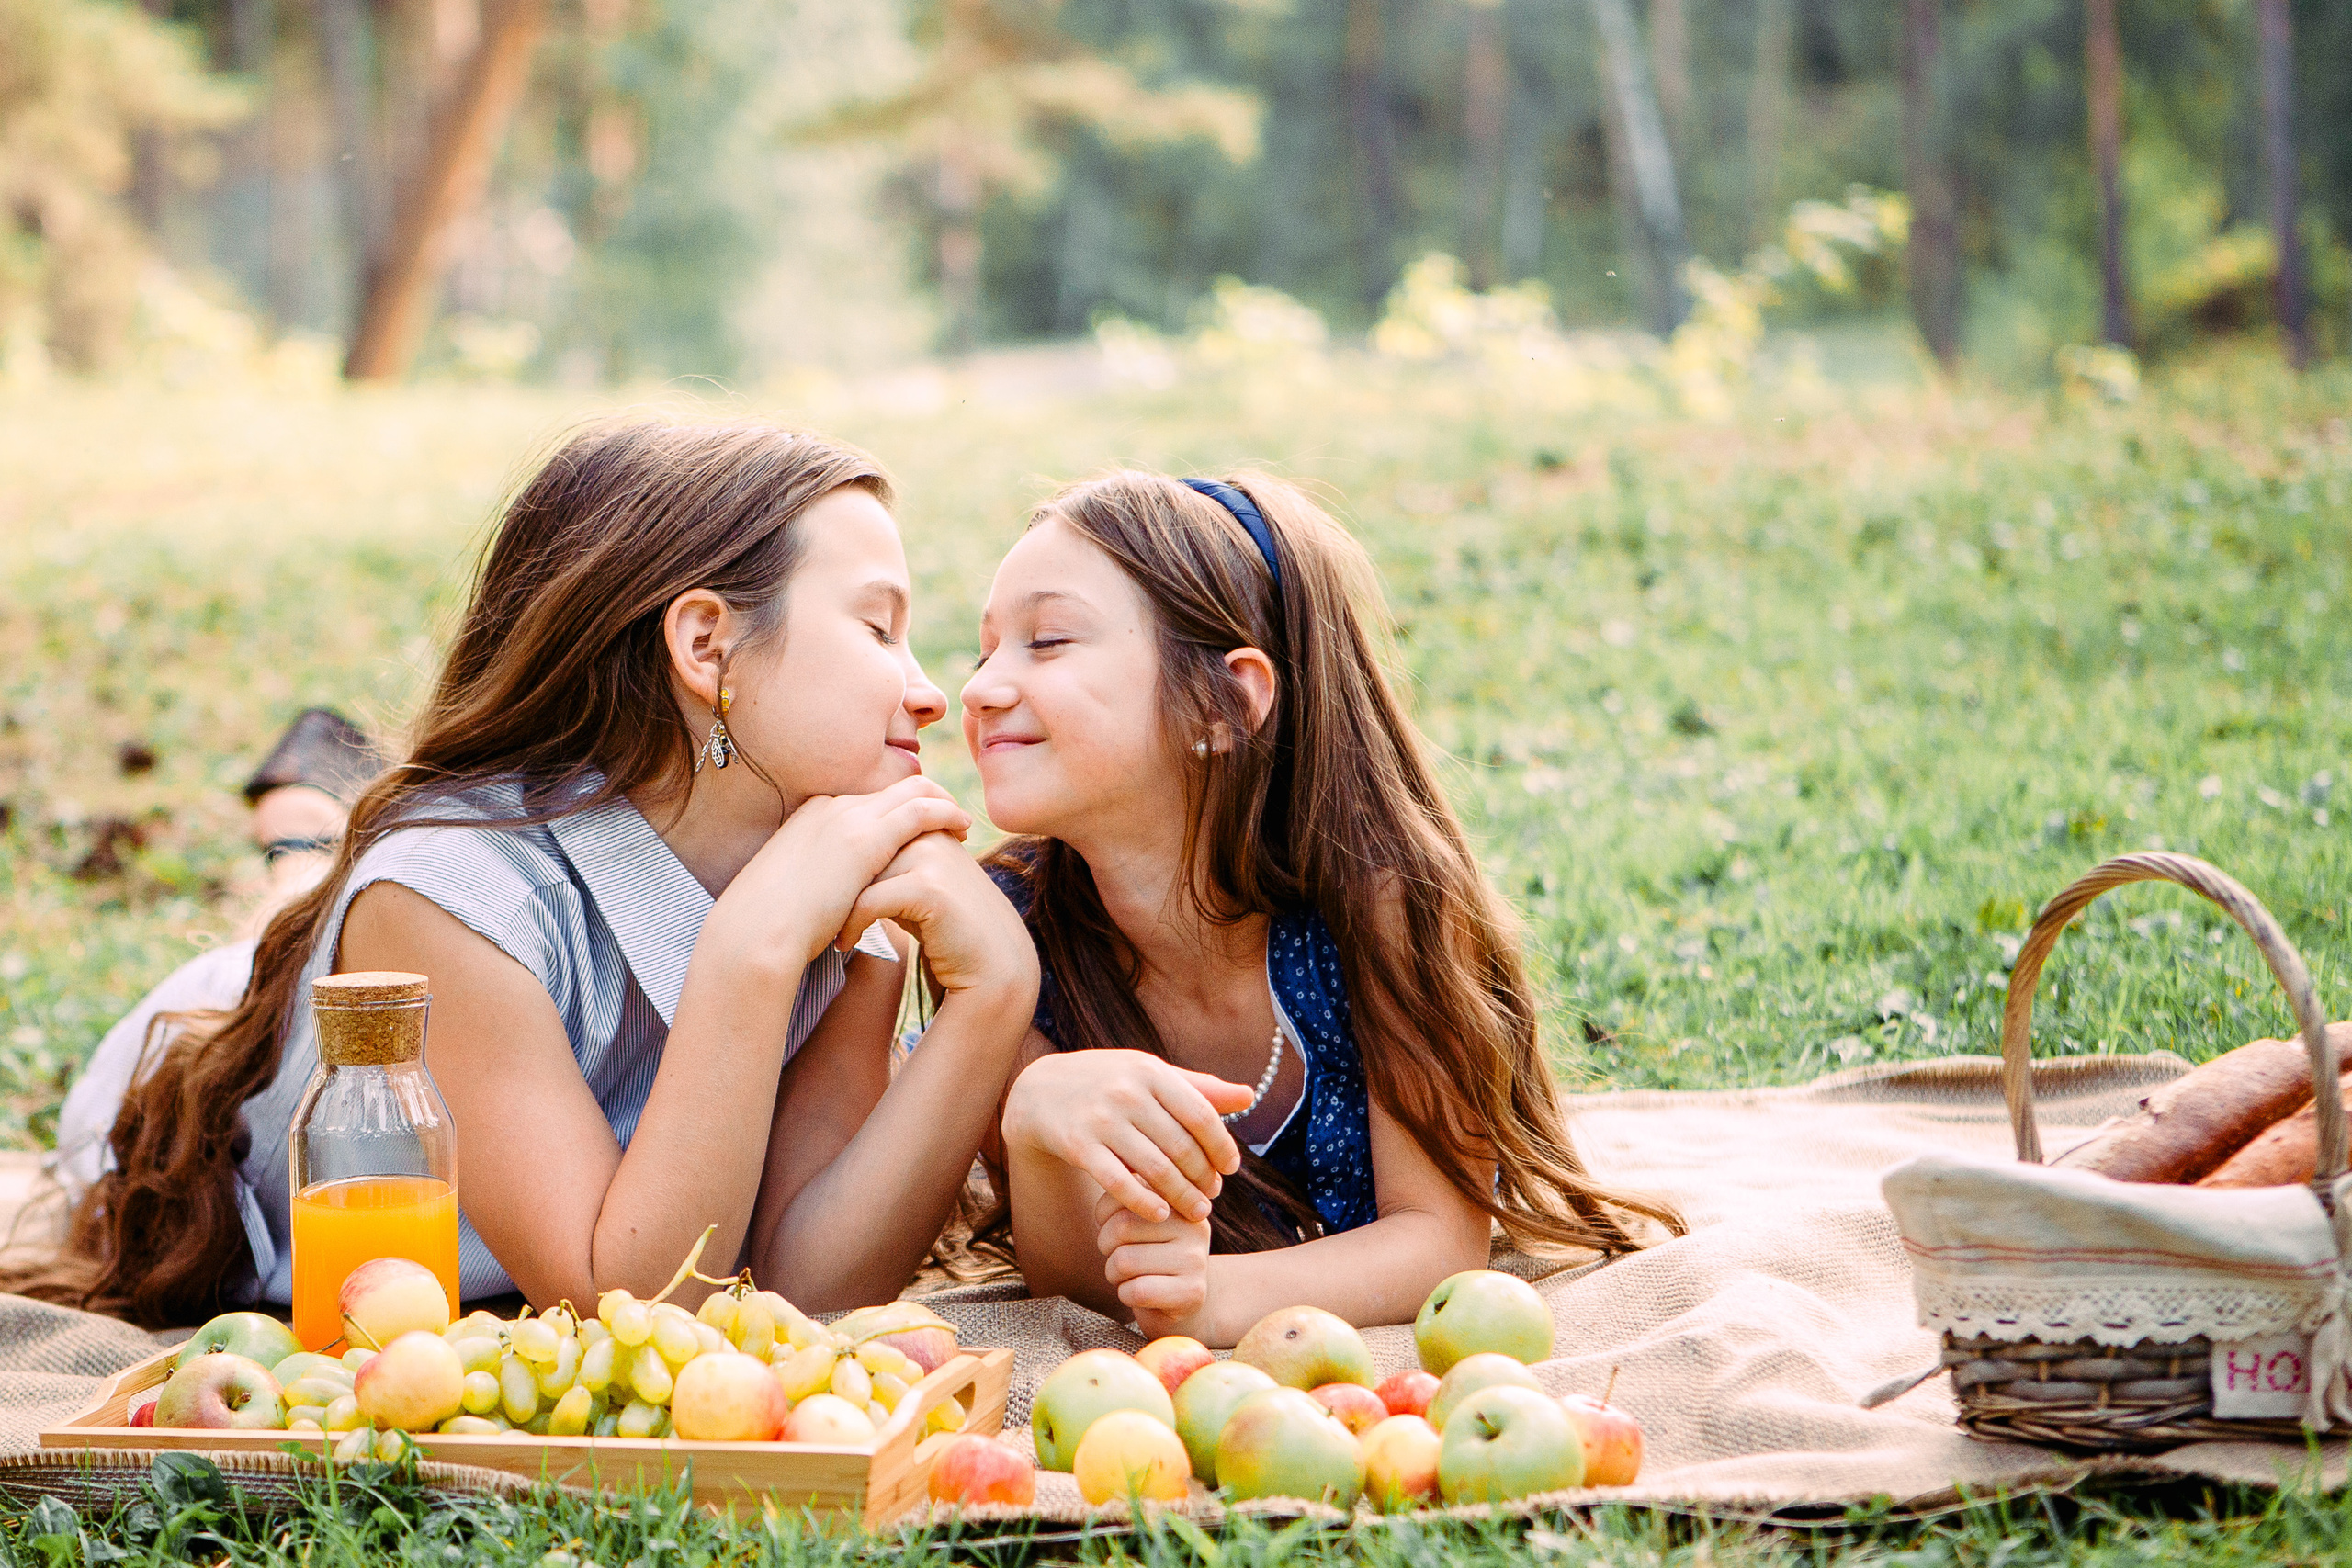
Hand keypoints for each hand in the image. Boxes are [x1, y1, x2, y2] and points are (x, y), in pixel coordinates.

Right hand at [705, 776, 970, 975]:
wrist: (755, 933)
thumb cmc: (772, 929)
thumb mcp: (796, 893)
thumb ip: (821, 882)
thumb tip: (838, 898)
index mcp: (811, 817)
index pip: (868, 801)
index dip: (897, 811)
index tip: (918, 827)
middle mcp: (830, 807)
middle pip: (892, 788)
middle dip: (926, 798)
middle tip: (951, 818)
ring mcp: (848, 817)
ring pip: (912, 790)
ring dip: (942, 801)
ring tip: (962, 822)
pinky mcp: (866, 837)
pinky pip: (921, 810)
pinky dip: (946, 812)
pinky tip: (962, 826)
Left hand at [831, 832, 1038, 1000]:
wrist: (992, 965)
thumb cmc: (946, 929)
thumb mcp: (915, 886)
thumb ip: (889, 862)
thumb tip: (839, 857)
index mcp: (924, 824)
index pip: (866, 828)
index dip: (840, 862)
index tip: (822, 894)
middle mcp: (928, 831)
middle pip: (859, 849)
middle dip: (834, 881)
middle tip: (816, 912)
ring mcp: (930, 855)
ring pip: (860, 873)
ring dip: (838, 905)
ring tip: (829, 931)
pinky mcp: (929, 886)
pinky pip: (870, 900)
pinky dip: (852, 925)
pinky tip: (845, 944)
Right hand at [1003, 1050, 1250, 1223]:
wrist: (1039, 1089)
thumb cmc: (1107, 1083)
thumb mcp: (1150, 1075)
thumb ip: (1198, 1088)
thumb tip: (1250, 1096)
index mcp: (1151, 1072)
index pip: (1201, 1115)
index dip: (1221, 1146)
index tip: (1230, 1169)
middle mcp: (1127, 1092)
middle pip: (1181, 1146)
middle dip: (1203, 1177)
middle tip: (1212, 1197)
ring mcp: (1101, 1119)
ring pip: (1155, 1169)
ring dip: (1182, 1197)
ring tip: (1196, 1212)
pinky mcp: (1078, 1145)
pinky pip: (1118, 1183)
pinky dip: (1144, 1203)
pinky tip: (1160, 1215)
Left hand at [1095, 1187, 1210, 1338]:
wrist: (1183, 1305)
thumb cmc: (1149, 1256)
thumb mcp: (1141, 1220)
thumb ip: (1128, 1195)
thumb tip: (1111, 1177)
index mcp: (1180, 1198)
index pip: (1125, 1191)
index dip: (1105, 1215)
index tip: (1114, 1228)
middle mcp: (1194, 1223)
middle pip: (1121, 1227)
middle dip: (1106, 1247)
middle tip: (1119, 1257)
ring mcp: (1196, 1258)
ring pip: (1125, 1261)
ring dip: (1114, 1275)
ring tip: (1129, 1276)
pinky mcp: (1192, 1292)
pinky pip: (1137, 1291)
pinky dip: (1125, 1296)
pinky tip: (1139, 1295)